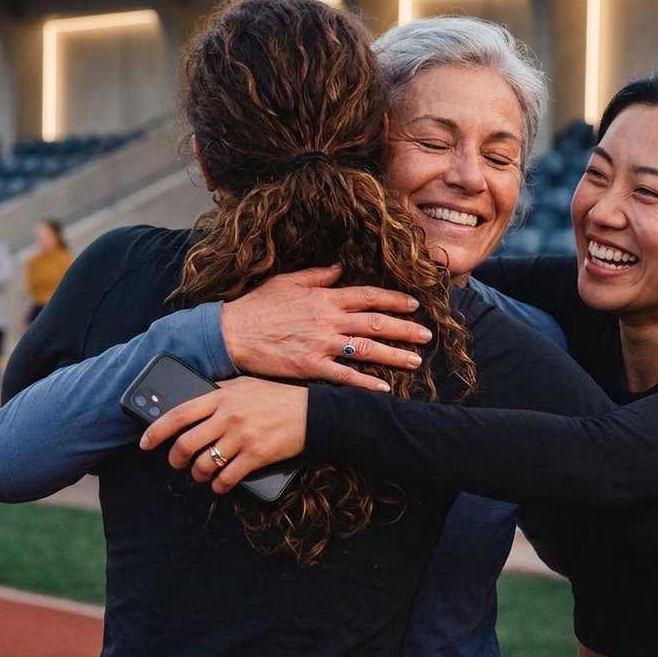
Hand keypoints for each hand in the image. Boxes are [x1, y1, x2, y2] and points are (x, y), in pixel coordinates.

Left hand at [140, 376, 308, 493]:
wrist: (311, 412)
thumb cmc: (276, 397)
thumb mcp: (244, 385)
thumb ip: (218, 391)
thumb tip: (191, 399)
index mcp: (222, 396)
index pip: (179, 414)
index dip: (157, 431)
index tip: (145, 442)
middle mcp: (229, 417)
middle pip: (186, 444)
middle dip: (175, 459)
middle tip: (176, 462)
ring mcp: (242, 437)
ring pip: (205, 465)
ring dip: (198, 474)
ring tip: (201, 473)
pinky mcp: (257, 456)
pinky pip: (227, 478)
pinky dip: (219, 485)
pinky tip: (220, 484)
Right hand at [220, 264, 433, 392]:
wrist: (231, 333)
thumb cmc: (258, 305)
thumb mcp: (288, 281)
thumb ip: (318, 275)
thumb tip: (341, 267)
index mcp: (325, 298)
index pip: (369, 296)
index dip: (395, 300)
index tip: (414, 305)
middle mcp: (328, 320)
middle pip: (376, 323)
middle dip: (405, 329)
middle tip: (426, 335)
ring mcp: (321, 345)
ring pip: (366, 349)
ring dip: (394, 355)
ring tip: (415, 360)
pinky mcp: (310, 367)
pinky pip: (344, 376)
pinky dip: (365, 383)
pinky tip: (384, 388)